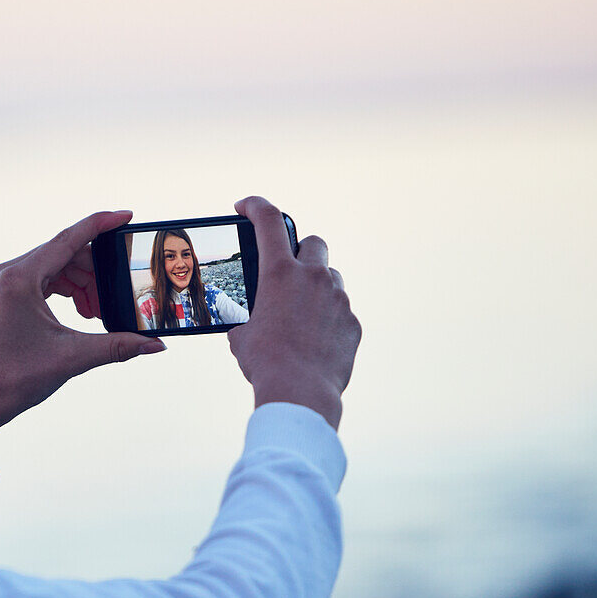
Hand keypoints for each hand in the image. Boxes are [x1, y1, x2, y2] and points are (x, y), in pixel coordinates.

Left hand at [0, 210, 166, 444]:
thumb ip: (118, 346)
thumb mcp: (72, 357)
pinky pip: (46, 279)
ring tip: (99, 311)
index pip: (68, 239)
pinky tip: (84, 311)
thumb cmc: (15, 378)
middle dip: (96, 271)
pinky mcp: (8, 294)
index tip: (126, 216)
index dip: (100, 225)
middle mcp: (9, 273)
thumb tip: (155, 344)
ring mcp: (6, 282)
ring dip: (83, 283)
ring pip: (56, 266)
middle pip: (64, 253)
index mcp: (20, 278)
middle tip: (118, 293)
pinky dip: (68, 290)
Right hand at [227, 196, 360, 429]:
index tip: (245, 206)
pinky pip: (341, 311)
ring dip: (318, 288)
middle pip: (313, 242)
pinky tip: (314, 342)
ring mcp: (338, 299)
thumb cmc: (265, 363)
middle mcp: (313, 278)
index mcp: (279, 274)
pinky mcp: (353, 322)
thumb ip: (249, 319)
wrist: (299, 392)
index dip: (255, 205)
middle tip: (289, 268)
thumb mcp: (243, 336)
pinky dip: (328, 319)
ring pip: (332, 278)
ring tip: (301, 316)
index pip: (268, 221)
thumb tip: (250, 326)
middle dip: (301, 250)